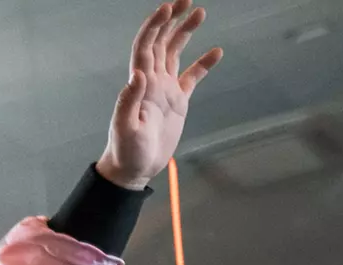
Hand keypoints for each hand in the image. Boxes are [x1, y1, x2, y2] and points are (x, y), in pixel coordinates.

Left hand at [96, 1, 221, 189]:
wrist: (133, 169)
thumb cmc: (126, 151)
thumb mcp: (126, 127)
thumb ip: (129, 101)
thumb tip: (138, 74)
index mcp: (140, 84)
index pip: (146, 46)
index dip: (155, 26)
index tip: (169, 8)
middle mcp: (151, 81)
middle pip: (161, 42)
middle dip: (172, 20)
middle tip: (187, 0)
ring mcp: (164, 90)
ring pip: (175, 53)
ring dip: (185, 32)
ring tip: (200, 12)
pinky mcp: (177, 102)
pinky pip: (192, 77)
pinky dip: (203, 63)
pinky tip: (216, 51)